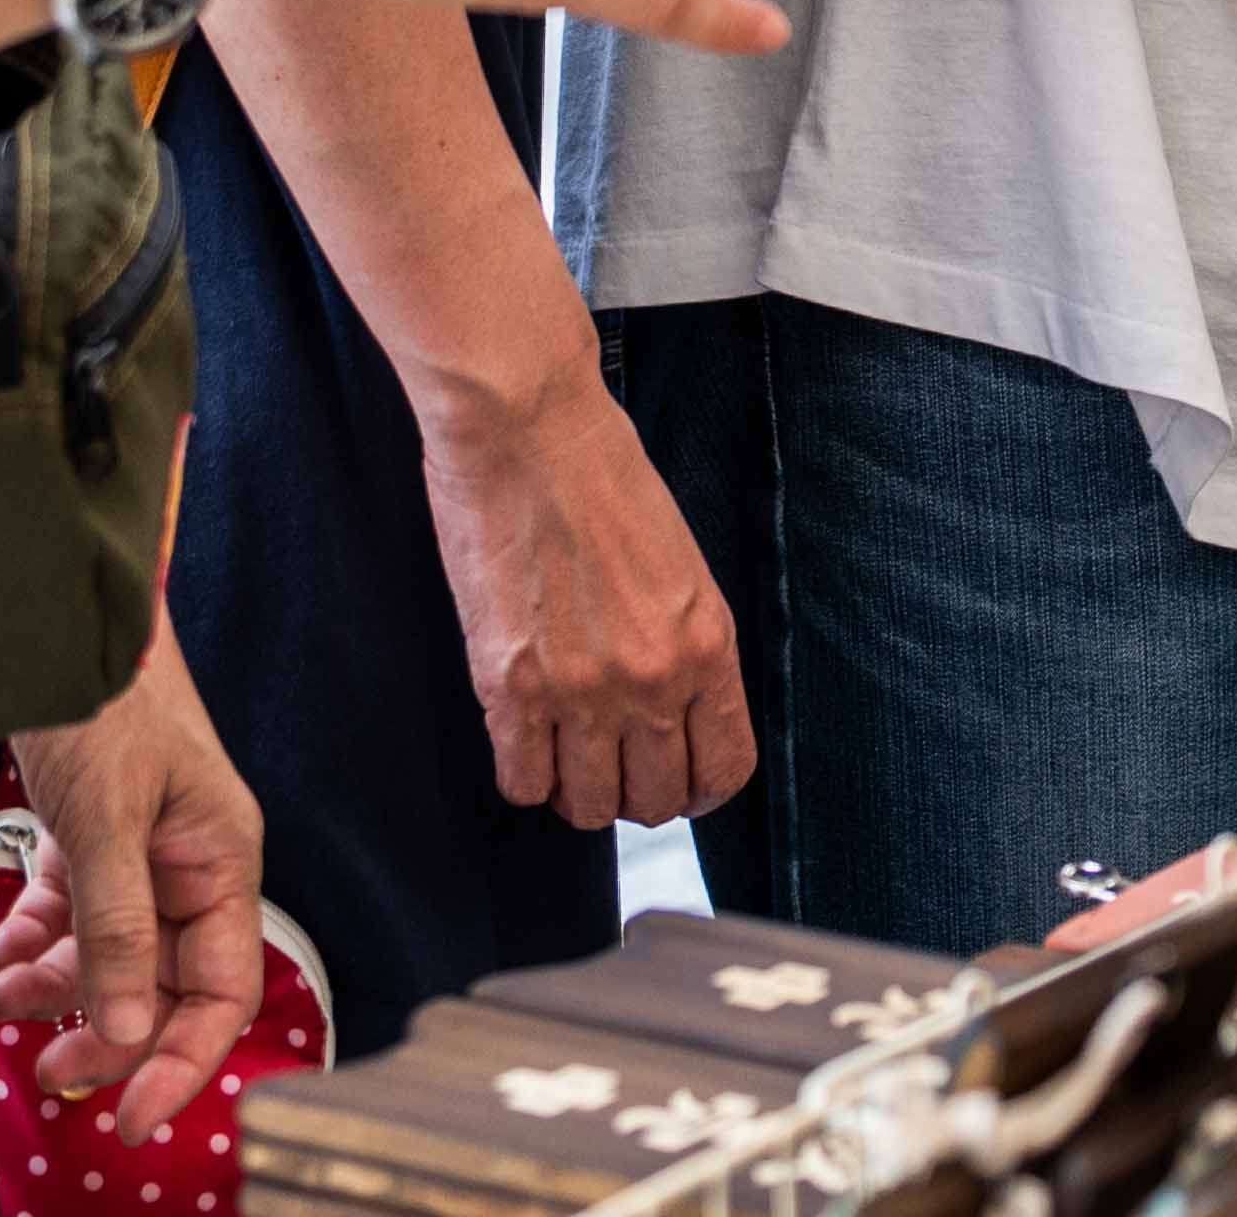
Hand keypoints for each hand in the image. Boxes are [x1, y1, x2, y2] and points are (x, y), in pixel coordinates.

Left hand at [0, 634, 267, 1142]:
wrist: (59, 610)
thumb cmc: (105, 694)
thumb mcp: (107, 818)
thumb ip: (117, 929)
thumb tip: (127, 1031)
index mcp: (221, 860)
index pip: (222, 992)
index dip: (183, 1062)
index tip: (132, 1114)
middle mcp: (190, 864)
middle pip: (161, 984)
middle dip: (105, 1030)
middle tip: (48, 1067)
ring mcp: (143, 850)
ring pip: (110, 955)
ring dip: (58, 986)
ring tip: (2, 989)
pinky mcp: (96, 833)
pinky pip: (73, 915)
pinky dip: (37, 942)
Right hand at [430, 371, 754, 827]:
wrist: (528, 428)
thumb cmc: (600, 475)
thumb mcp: (679, 565)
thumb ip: (681, 644)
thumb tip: (667, 709)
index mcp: (708, 644)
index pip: (725, 769)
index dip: (698, 788)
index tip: (675, 778)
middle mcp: (653, 680)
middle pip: (657, 801)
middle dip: (636, 791)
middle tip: (610, 760)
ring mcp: (581, 691)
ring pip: (588, 808)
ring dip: (576, 790)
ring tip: (563, 750)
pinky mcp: (511, 688)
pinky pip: (522, 783)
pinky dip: (524, 774)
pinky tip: (522, 737)